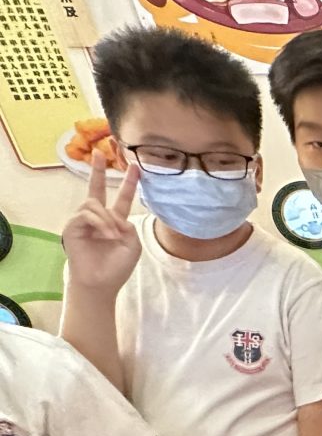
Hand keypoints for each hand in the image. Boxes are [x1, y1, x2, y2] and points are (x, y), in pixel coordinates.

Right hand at [61, 151, 141, 294]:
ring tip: (114, 236)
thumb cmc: (116, 266)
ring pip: (94, 204)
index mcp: (114, 221)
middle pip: (96, 189)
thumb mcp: (132, 244)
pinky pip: (86, 214)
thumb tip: (114, 214)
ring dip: (107, 219)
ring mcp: (83, 221)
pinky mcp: (72, 226)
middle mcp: (97, 217)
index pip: (121, 198)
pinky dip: (100, 223)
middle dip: (98, 170)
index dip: (128, 183)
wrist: (100, 282)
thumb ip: (129, 225)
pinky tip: (107, 236)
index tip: (135, 167)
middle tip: (100, 153)